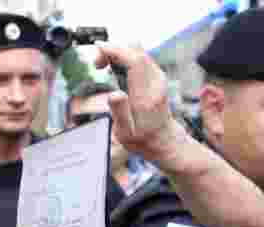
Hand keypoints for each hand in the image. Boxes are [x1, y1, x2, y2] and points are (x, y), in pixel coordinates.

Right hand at [93, 43, 181, 160]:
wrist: (165, 140)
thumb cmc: (143, 139)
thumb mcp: (125, 134)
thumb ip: (119, 113)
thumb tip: (114, 94)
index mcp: (145, 96)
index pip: (135, 61)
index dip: (115, 50)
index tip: (98, 50)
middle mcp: (155, 83)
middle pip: (135, 49)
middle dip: (112, 49)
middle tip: (97, 64)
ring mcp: (158, 77)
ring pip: (137, 50)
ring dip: (117, 52)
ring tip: (103, 66)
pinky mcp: (157, 75)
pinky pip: (139, 56)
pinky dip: (123, 56)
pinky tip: (114, 68)